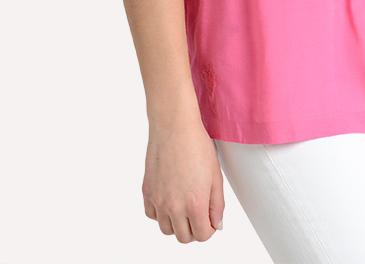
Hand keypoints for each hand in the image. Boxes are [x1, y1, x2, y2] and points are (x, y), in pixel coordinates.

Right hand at [142, 117, 224, 242]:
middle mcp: (174, 207)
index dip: (209, 228)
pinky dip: (160, 212)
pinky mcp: (147, 192)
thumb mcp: (215, 175)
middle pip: (184, 237)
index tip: (210, 218)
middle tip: (199, 213)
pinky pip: (152, 215)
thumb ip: (217, 204)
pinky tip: (170, 198)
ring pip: (167, 229)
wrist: (174, 127)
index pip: (202, 235)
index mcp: (195, 204)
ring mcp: (158, 201)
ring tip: (184, 205)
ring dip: (177, 223)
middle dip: (194, 228)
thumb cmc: (196, 145)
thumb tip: (216, 224)